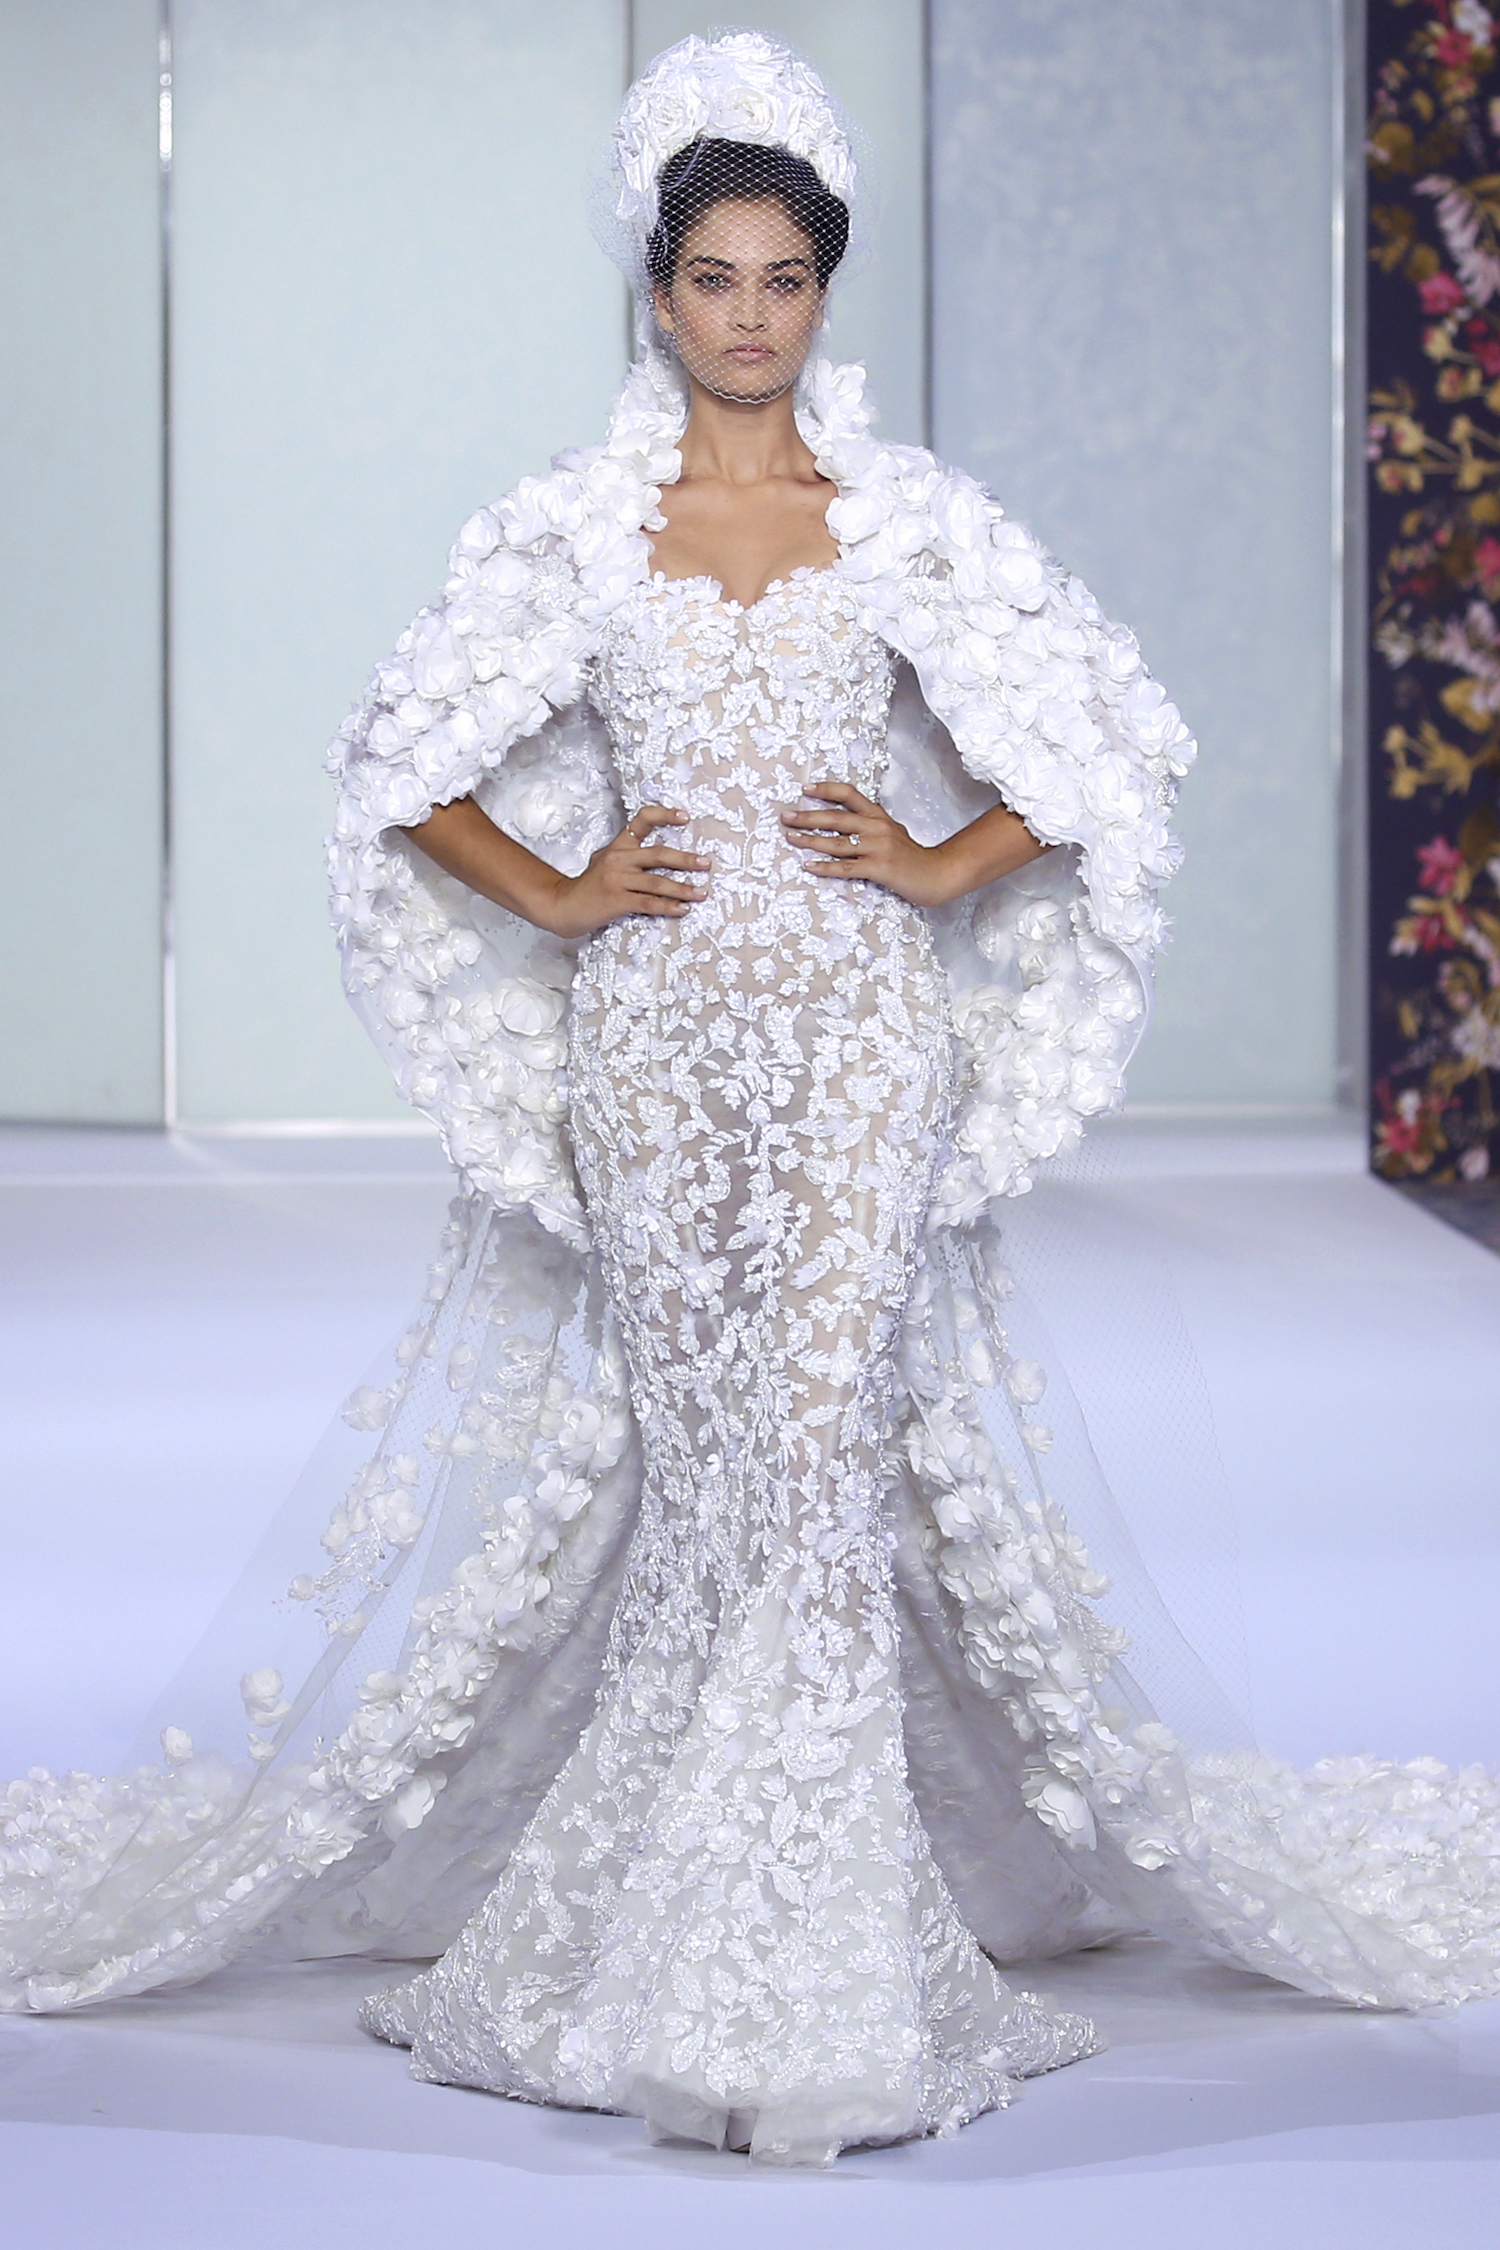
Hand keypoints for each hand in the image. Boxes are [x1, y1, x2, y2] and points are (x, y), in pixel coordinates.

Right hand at [541, 805, 710, 937]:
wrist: (563, 905)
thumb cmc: (588, 886)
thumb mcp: (604, 861)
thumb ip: (626, 856)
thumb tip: (657, 856)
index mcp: (618, 846)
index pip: (641, 820)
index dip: (664, 815)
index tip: (685, 817)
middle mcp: (618, 859)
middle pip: (658, 854)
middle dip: (685, 859)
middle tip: (706, 863)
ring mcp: (617, 879)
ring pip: (657, 881)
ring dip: (683, 888)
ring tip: (702, 892)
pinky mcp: (617, 900)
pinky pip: (649, 903)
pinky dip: (668, 906)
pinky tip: (683, 909)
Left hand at [780, 781, 956, 907]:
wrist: (936, 873)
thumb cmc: (911, 855)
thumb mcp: (892, 830)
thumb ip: (870, 824)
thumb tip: (844, 820)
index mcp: (878, 815)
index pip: (849, 795)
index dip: (826, 790)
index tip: (805, 789)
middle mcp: (876, 827)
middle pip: (836, 818)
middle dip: (807, 816)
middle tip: (786, 816)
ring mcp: (877, 847)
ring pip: (836, 843)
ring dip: (810, 841)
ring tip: (791, 838)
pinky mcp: (878, 868)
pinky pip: (846, 867)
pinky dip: (825, 867)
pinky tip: (809, 866)